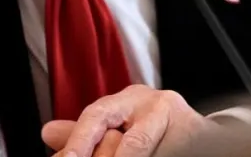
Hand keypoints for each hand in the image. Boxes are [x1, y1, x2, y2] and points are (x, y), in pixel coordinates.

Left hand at [41, 84, 215, 156]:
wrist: (203, 134)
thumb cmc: (152, 126)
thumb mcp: (118, 121)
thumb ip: (85, 131)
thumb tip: (48, 133)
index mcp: (129, 99)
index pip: (98, 115)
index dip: (80, 141)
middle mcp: (157, 106)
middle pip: (131, 142)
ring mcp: (182, 125)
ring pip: (148, 151)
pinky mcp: (199, 138)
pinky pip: (172, 152)